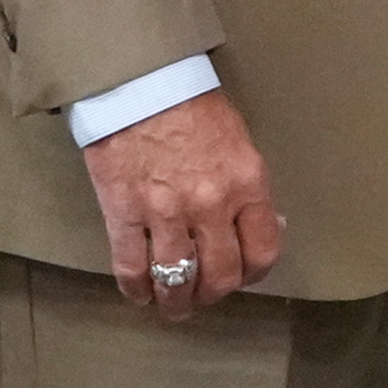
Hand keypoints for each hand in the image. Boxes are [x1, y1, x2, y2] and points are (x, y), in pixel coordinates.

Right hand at [88, 89, 285, 318]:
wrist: (138, 81)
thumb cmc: (191, 105)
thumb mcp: (238, 143)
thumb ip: (247, 188)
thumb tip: (258, 224)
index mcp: (247, 184)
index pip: (263, 252)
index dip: (253, 274)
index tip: (242, 277)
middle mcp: (211, 205)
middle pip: (221, 275)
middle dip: (213, 294)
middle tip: (204, 296)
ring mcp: (165, 212)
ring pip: (177, 279)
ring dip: (177, 301)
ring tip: (173, 306)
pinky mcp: (123, 213)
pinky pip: (132, 267)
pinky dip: (137, 289)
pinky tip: (140, 294)